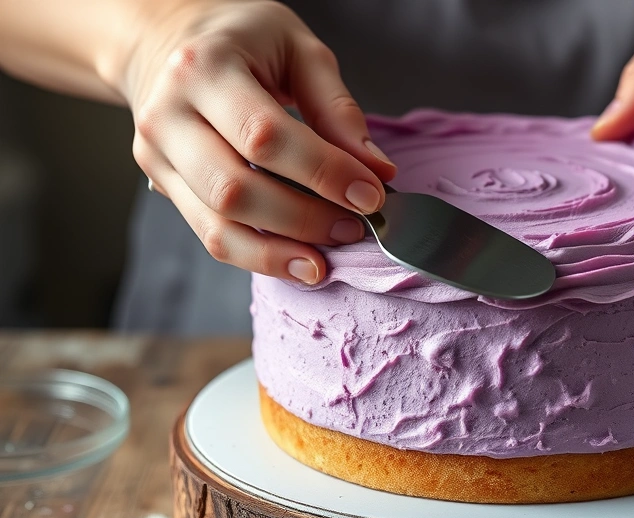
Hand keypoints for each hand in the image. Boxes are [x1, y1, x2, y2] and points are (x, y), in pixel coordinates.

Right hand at [125, 1, 395, 284]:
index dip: (323, 172)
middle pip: (234, 188)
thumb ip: (337, 109)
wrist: (169, 41)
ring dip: (280, 251)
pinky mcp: (163, 185)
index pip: (264, 135)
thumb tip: (377, 171)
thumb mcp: (299, 49)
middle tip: (355, 228)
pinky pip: (210, 235)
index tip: (371, 196)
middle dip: (304, 218)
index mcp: (204, 67)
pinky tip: (298, 263)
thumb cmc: (244, 41)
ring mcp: (158, 154)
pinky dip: (259, 257)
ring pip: (217, 224)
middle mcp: (169, 113)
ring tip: (326, 261)